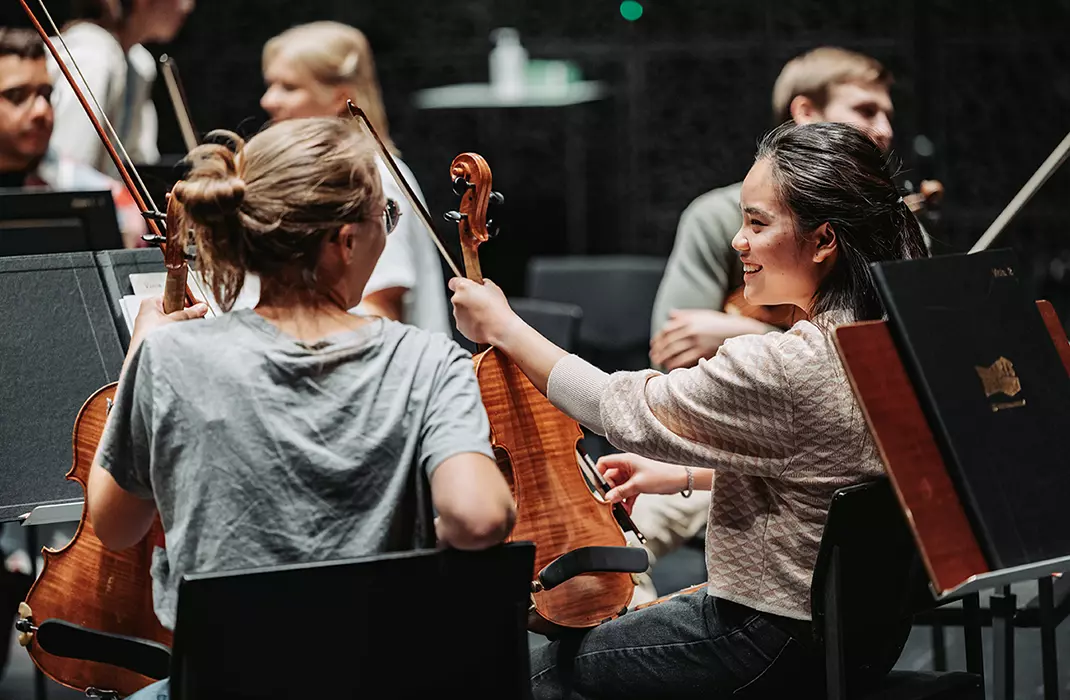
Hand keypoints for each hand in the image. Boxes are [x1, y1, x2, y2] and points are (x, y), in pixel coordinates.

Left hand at [131, 295, 208, 343]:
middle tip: (195, 317)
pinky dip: (175, 332)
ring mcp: (149, 325)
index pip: (173, 294)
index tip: (197, 304)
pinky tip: (179, 337)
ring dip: (180, 324)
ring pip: (171, 320)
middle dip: (185, 313)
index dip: (187, 299)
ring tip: (186, 328)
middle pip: (173, 308)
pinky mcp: (152, 336)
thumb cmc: (149, 337)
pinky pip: (167, 330)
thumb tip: (200, 307)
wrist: (143, 357)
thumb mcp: (175, 320)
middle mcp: (147, 312)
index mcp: (150, 302)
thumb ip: (190, 313)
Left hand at [449, 277, 519, 345]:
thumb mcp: (493, 288)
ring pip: (461, 309)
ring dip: (469, 310)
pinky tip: (481, 321)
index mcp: (463, 288)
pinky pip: (463, 321)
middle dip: (467, 298)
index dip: (460, 284)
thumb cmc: (497, 309)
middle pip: (458, 297)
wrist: (499, 329)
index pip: (453, 282)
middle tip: (480, 302)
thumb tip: (482, 285)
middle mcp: (457, 300)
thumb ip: (483, 284)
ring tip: (483, 313)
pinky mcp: (460, 326)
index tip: (466, 287)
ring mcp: (457, 314)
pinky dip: (470, 321)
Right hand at [596, 453, 688, 512]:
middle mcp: (627, 467)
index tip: (599, 487)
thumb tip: (608, 498)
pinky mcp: (638, 484)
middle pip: (610, 478)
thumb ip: (621, 491)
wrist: (679, 480)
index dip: (599, 474)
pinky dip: (626, 500)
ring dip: (619, 498)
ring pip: (618, 487)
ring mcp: (632, 476)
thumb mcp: (638, 484)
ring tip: (620, 508)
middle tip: (611, 502)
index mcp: (625, 460)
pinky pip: (627, 492)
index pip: (604, 463)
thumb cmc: (661, 475)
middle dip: (610, 491)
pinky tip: (628, 509)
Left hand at [649, 309, 767, 370]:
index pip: (666, 329)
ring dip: (664, 357)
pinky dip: (675, 364)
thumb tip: (670, 314)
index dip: (658, 338)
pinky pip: (684, 359)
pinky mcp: (702, 350)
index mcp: (688, 319)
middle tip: (653, 356)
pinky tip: (670, 367)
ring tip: (659, 362)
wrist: (736, 330)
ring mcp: (697, 340)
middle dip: (659, 350)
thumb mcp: (701, 314)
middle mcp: (691, 329)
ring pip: (674, 350)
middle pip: (668, 341)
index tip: (654, 345)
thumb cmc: (717, 323)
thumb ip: (684, 314)